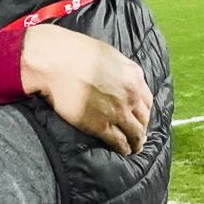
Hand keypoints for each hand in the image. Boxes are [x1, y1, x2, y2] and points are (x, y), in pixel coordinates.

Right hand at [22, 25, 152, 154]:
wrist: (56, 62)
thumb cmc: (76, 51)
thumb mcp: (108, 54)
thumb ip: (120, 69)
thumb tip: (120, 78)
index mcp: (134, 76)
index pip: (147, 100)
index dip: (144, 111)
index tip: (140, 117)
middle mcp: (131, 95)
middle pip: (144, 118)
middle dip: (142, 128)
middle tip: (138, 135)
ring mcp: (118, 112)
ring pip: (135, 133)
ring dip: (136, 143)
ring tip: (134, 148)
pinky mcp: (101, 126)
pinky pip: (119, 142)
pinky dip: (123, 149)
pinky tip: (123, 151)